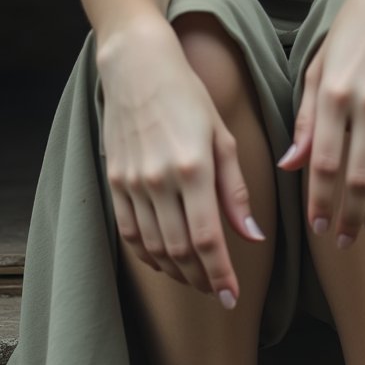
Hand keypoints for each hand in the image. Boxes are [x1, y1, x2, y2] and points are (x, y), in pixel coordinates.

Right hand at [96, 19, 265, 307]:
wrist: (136, 67)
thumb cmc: (188, 96)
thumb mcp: (223, 137)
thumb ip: (235, 190)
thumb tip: (251, 236)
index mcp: (193, 168)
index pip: (206, 239)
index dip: (220, 274)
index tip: (232, 297)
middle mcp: (158, 180)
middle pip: (179, 251)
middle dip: (201, 279)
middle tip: (218, 291)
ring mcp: (131, 182)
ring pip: (153, 247)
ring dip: (176, 271)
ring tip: (196, 278)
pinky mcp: (114, 181)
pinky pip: (130, 232)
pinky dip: (148, 254)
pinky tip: (165, 260)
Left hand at [277, 0, 364, 243]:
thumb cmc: (350, 31)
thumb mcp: (316, 67)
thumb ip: (305, 120)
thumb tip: (290, 165)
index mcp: (334, 94)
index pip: (324, 163)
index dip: (320, 201)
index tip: (317, 226)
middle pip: (361, 177)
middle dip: (350, 216)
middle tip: (342, 239)